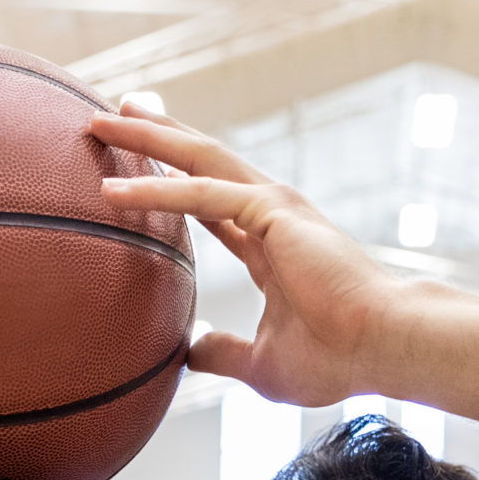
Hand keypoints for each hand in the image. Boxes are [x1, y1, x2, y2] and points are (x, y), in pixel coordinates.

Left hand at [93, 104, 401, 407]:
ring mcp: (272, 207)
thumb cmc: (336, 360)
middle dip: (155, 136)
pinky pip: (201, 196)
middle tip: (109, 116)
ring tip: (99, 122)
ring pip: (196, 161)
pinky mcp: (271, 213)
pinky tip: (114, 191)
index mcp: (271, 243)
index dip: (170, 182)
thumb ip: (224, 353)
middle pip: (198, 163)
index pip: (209, 202)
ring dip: (147, 139)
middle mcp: (271, 214)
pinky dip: (157, 190)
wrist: (379, 349)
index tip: (130, 167)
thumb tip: (191, 353)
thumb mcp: (263, 363)